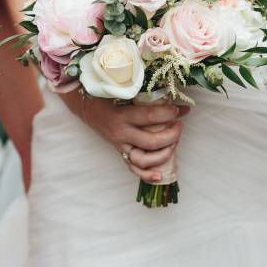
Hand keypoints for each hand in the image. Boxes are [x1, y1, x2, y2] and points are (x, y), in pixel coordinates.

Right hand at [69, 94, 188, 181]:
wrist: (86, 106)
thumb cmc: (106, 95)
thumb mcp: (122, 90)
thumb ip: (144, 93)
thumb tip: (171, 95)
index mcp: (121, 115)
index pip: (149, 117)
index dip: (168, 113)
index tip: (180, 109)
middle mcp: (121, 133)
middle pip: (151, 142)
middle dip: (172, 135)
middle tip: (180, 125)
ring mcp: (120, 146)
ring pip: (144, 160)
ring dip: (164, 154)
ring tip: (174, 143)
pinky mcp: (120, 153)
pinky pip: (133, 169)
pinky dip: (147, 175)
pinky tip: (160, 176)